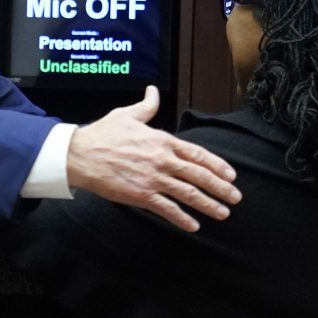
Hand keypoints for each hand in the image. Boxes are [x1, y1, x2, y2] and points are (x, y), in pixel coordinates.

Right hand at [66, 86, 239, 232]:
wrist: (81, 155)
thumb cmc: (103, 134)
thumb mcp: (127, 115)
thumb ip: (146, 106)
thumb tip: (153, 91)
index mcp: (162, 140)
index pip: (197, 154)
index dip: (216, 165)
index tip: (231, 175)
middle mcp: (162, 159)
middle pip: (198, 175)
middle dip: (220, 188)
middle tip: (235, 198)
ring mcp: (153, 178)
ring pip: (188, 193)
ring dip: (208, 204)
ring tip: (223, 213)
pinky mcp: (141, 195)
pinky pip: (167, 208)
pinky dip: (182, 218)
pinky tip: (194, 226)